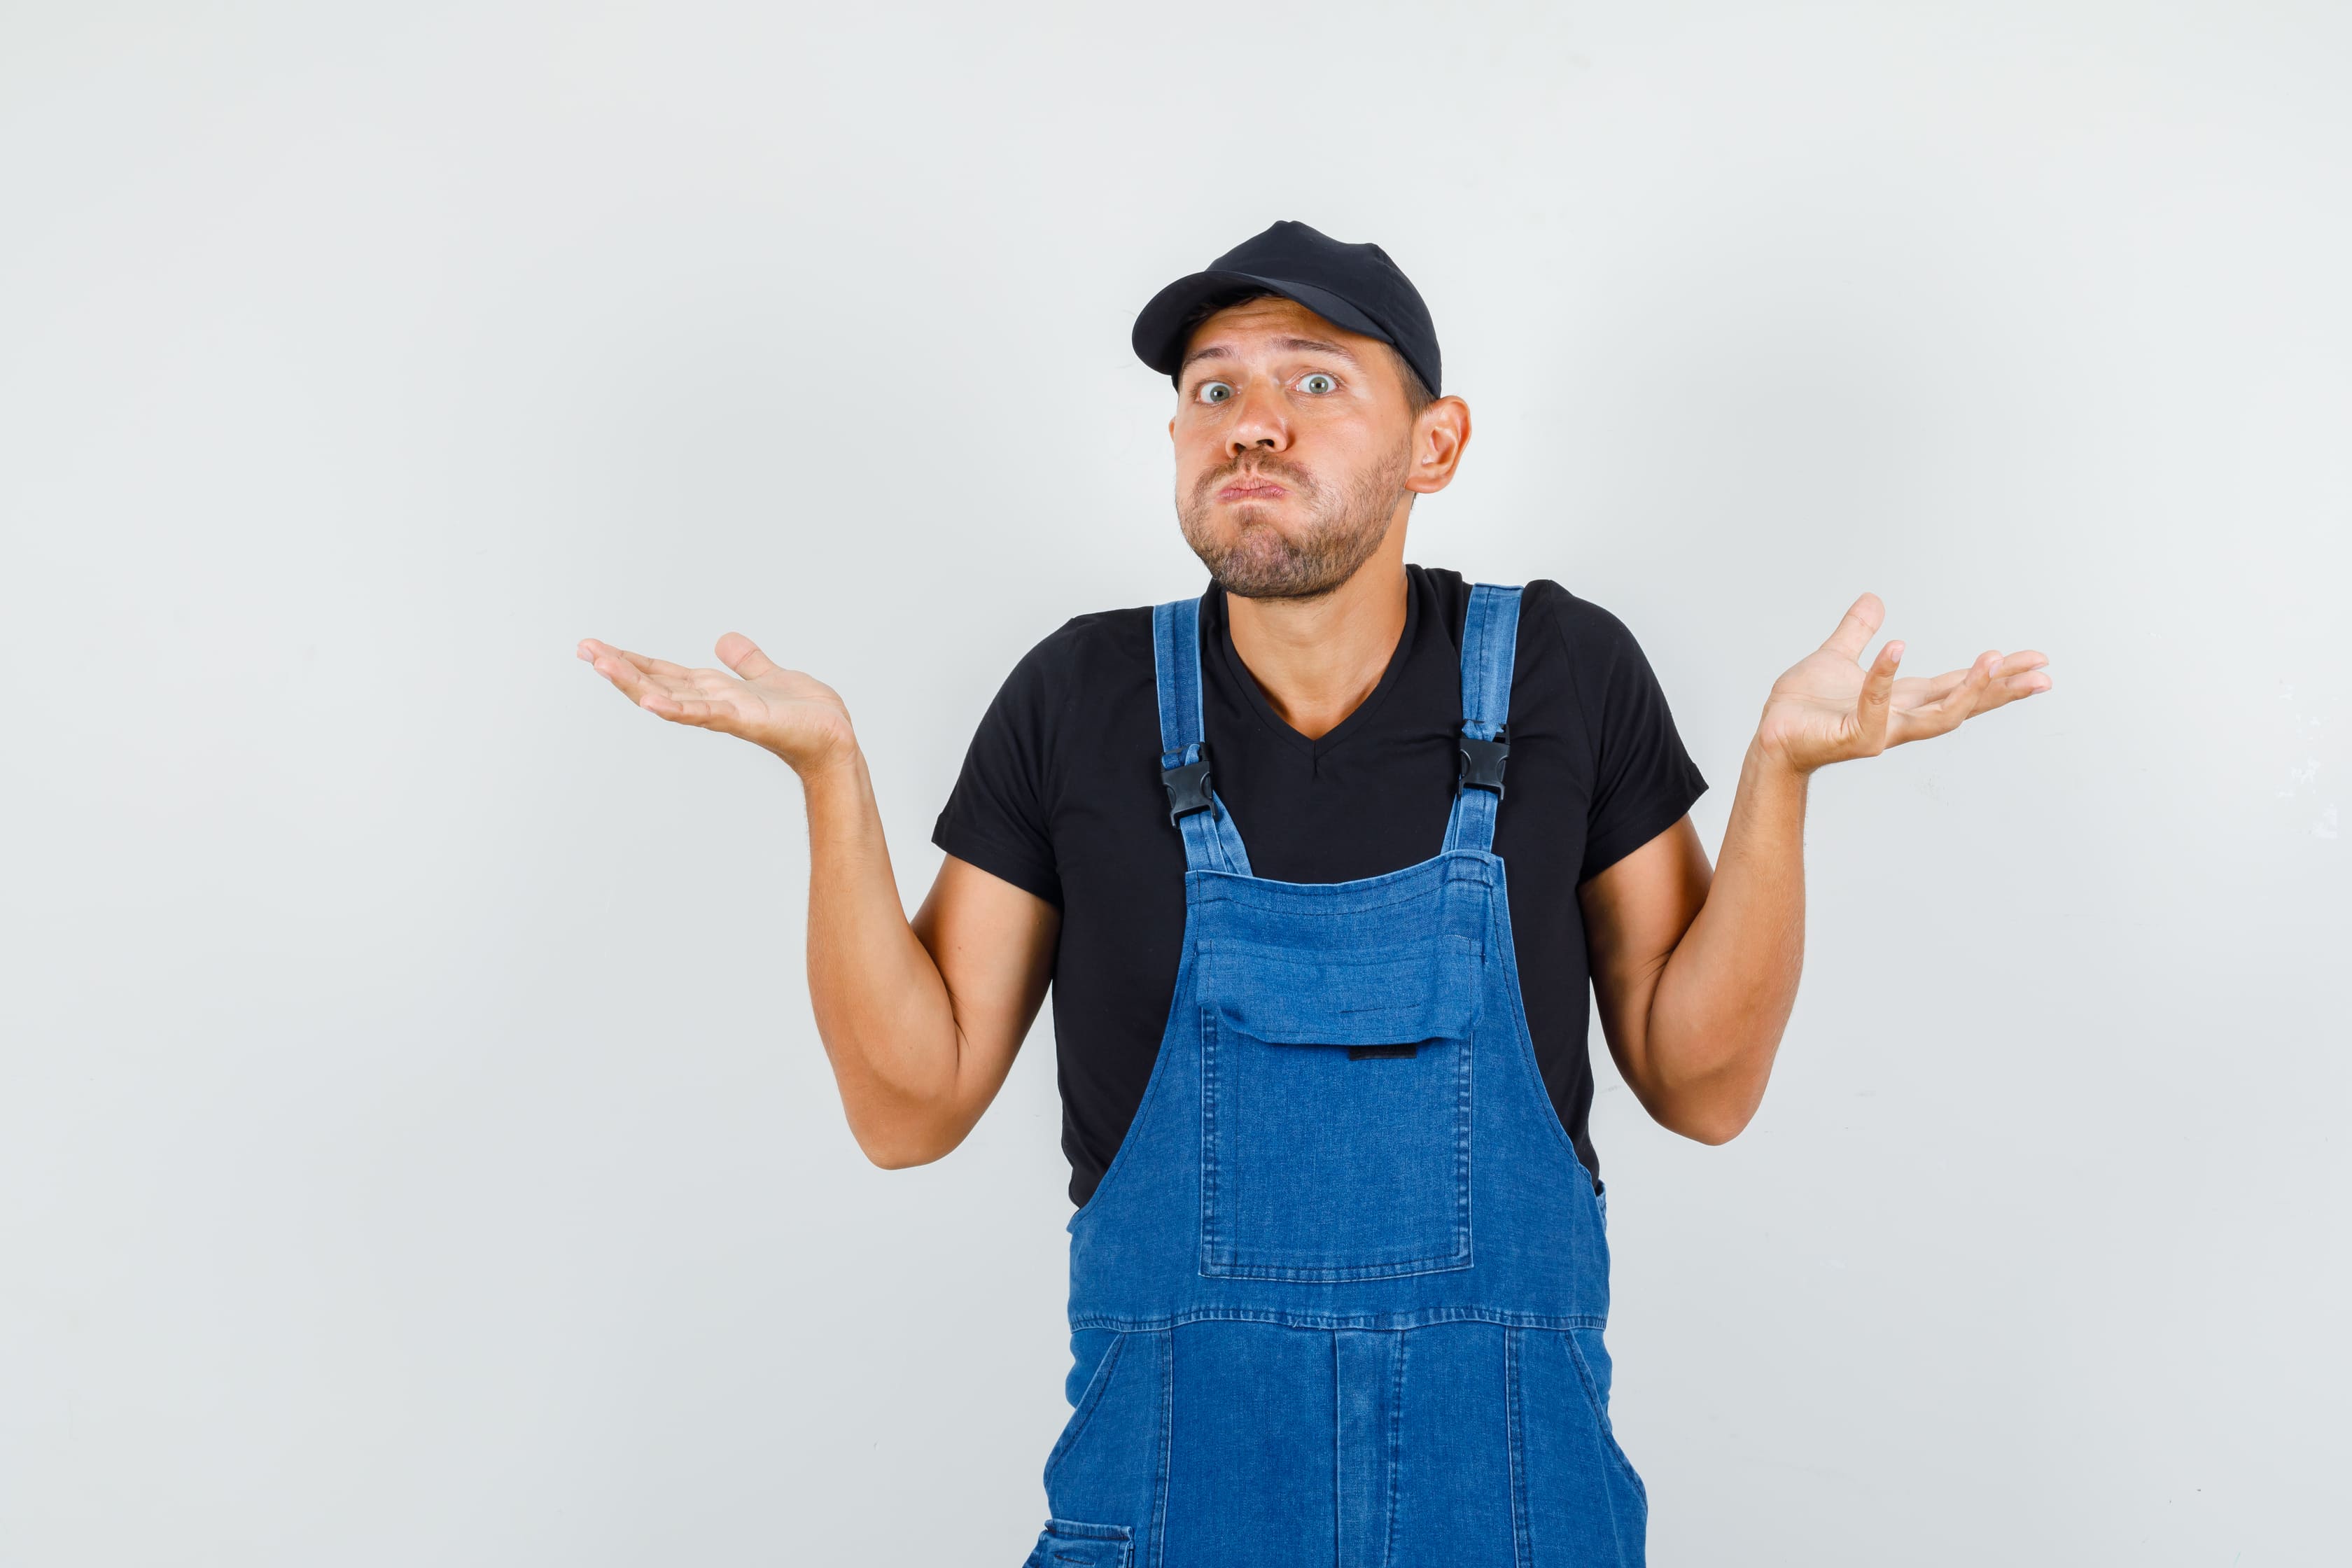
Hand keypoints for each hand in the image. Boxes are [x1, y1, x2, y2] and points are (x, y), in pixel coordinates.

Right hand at [576, 633, 856, 776]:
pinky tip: (651, 701)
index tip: (595, 647)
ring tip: (603, 666)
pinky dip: (678, 708)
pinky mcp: (746, 721)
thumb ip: (746, 661)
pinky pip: (706, 714)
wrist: (835, 739)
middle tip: (584, 649)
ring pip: (671, 697)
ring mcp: (726, 714)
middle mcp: (713, 703)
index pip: (664, 673)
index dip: (631, 661)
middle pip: (657, 683)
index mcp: (715, 691)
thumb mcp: (769, 675)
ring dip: (636, 683)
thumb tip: (724, 640)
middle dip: (620, 669)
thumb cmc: (806, 716)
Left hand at [1756, 593, 2051, 774]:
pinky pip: (1875, 707)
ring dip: (1966, 689)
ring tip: (1992, 659)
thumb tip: (1873, 599)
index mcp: (1902, 699)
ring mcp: (1880, 731)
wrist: (1771, 736)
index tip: (2035, 660)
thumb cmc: (1804, 708)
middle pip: (1963, 705)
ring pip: (1937, 717)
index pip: (1958, 686)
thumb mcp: (1836, 657)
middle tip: (2040, 672)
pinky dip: (1885, 677)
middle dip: (2002, 689)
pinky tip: (1897, 647)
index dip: (1997, 675)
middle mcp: (1899, 718)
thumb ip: (1857, 631)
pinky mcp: (1853, 738)